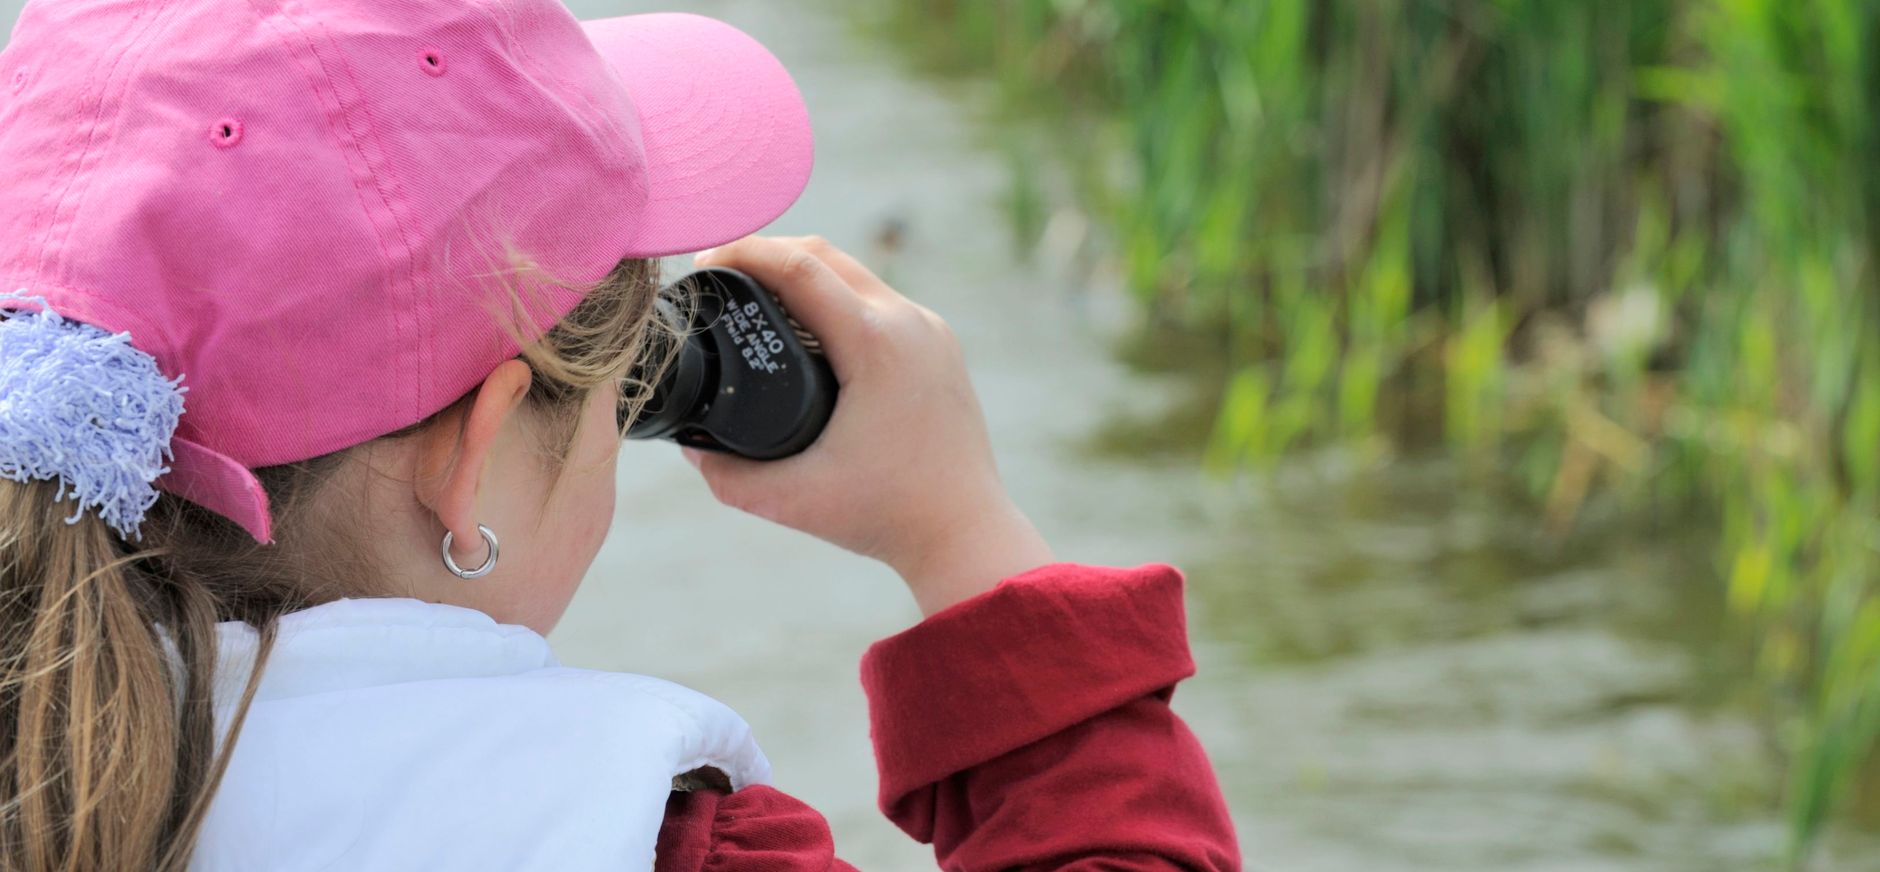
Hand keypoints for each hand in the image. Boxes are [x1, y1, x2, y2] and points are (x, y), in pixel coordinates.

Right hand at [683, 236, 1052, 615]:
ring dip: (804, 272)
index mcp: (875, 343)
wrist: (966, 531)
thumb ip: (728, 475)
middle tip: (720, 274)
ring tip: (757, 293)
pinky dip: (838, 297)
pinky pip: (879, 300)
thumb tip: (691, 444)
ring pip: (855, 273)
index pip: (798, 266)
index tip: (704, 264)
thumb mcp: (791, 501)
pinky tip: (810, 325)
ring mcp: (930, 330)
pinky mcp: (939, 345)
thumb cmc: (886, 515)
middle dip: (767, 252)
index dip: (743, 253)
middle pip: (825, 254)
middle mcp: (908, 322)